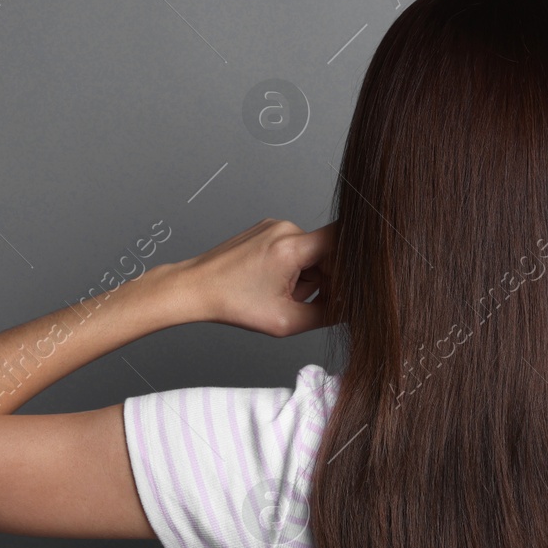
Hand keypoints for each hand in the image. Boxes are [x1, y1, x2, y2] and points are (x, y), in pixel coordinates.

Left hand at [168, 218, 336, 335]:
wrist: (196, 287)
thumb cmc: (233, 303)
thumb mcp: (286, 321)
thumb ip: (327, 315)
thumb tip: (351, 308)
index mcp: (292, 247)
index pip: (343, 241)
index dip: (351, 266)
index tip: (345, 287)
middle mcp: (285, 228)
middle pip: (328, 251)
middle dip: (324, 279)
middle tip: (302, 301)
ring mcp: (275, 226)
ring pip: (312, 252)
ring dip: (307, 275)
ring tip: (282, 293)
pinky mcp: (267, 230)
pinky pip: (295, 248)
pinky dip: (293, 268)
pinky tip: (273, 283)